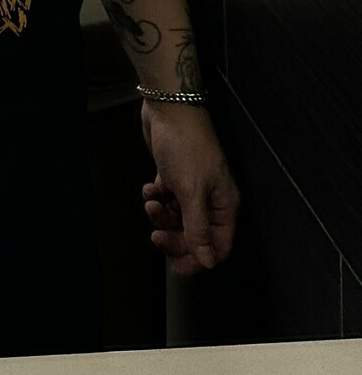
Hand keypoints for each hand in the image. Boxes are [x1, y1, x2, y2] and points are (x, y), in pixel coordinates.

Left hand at [139, 100, 239, 275]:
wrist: (168, 108)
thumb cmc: (185, 148)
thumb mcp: (191, 193)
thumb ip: (198, 229)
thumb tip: (208, 262)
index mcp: (224, 205)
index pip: (218, 247)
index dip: (199, 259)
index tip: (175, 266)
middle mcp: (211, 199)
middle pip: (195, 236)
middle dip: (175, 237)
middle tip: (156, 234)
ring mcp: (191, 187)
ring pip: (176, 218)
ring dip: (161, 215)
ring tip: (152, 201)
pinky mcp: (173, 176)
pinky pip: (165, 200)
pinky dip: (155, 197)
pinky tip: (150, 187)